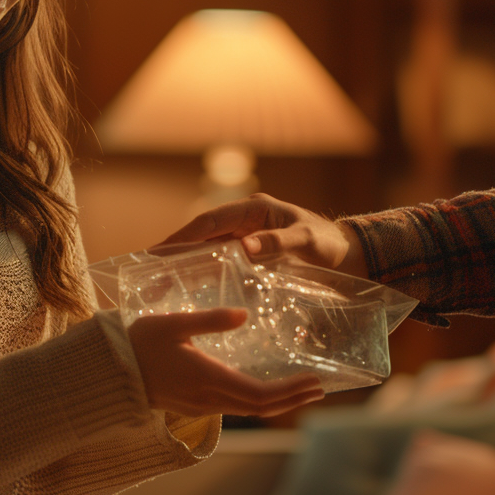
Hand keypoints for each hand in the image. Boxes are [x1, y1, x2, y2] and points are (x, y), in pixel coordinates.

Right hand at [127, 308, 324, 416]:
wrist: (109, 371)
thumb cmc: (139, 343)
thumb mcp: (174, 323)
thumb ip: (211, 319)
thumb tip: (244, 315)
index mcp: (208, 378)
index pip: (260, 396)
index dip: (290, 392)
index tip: (314, 383)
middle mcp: (208, 398)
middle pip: (260, 407)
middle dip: (292, 399)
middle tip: (318, 388)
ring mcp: (200, 405)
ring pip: (248, 409)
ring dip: (277, 401)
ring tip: (299, 389)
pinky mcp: (193, 405)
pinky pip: (234, 406)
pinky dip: (257, 400)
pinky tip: (264, 387)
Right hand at [157, 193, 367, 277]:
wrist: (348, 254)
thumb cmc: (330, 245)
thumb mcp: (307, 242)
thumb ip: (278, 243)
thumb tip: (244, 248)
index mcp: (254, 209)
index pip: (210, 221)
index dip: (184, 235)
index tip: (160, 250)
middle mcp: (246, 220)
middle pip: (202, 232)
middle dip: (175, 248)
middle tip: (146, 266)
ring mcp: (246, 235)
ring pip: (207, 246)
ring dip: (184, 259)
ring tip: (158, 278)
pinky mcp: (250, 251)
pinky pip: (219, 258)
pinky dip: (201, 269)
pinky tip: (186, 285)